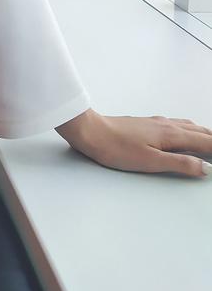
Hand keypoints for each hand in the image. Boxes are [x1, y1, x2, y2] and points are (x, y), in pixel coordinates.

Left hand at [56, 108, 211, 178]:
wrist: (92, 132)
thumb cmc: (116, 148)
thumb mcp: (151, 161)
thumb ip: (179, 164)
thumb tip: (204, 168)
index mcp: (171, 135)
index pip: (204, 142)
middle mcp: (167, 125)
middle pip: (200, 131)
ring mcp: (156, 122)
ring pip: (189, 126)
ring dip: (203, 134)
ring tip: (209, 141)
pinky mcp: (147, 123)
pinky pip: (177, 124)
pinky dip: (189, 130)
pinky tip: (184, 133)